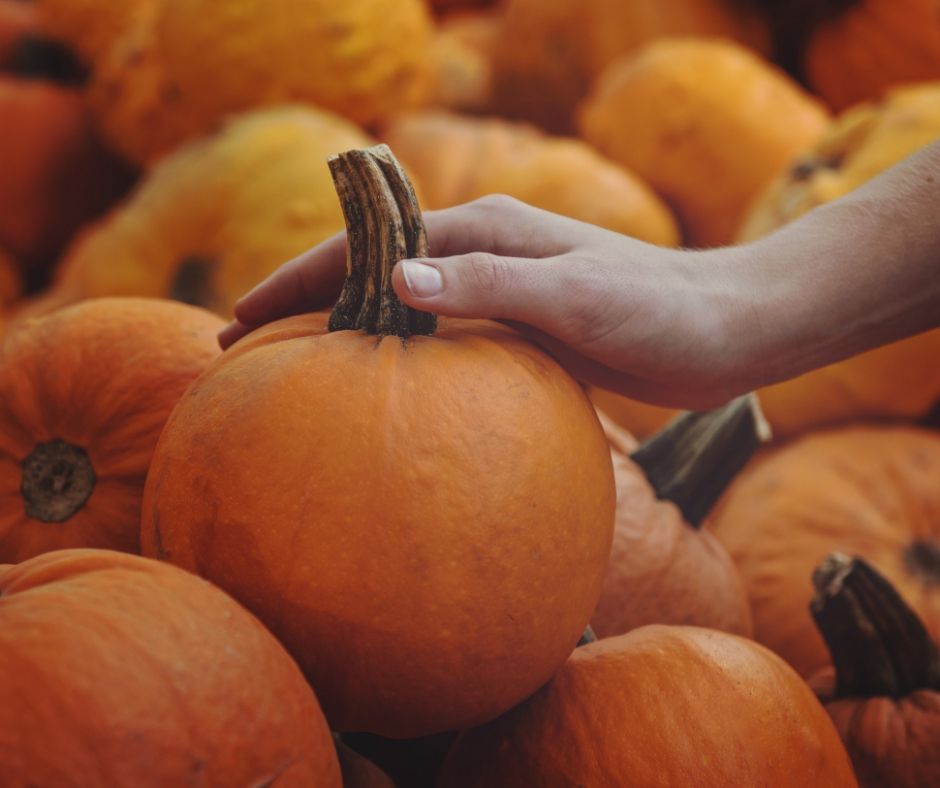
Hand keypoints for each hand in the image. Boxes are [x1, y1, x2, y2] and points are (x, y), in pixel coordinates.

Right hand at [220, 196, 755, 408]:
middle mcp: (485, 253)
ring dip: (347, 331)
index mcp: (487, 231)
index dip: (301, 278)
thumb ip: (492, 283)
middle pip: (373, 273)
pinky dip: (399, 357)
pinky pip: (442, 341)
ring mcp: (501, 290)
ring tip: (292, 369)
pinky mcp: (521, 327)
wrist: (723, 331)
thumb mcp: (575, 295)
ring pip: (402, 308)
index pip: (372, 250)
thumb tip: (399, 284)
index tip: (242, 313)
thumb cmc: (658, 310)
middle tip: (244, 343)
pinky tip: (383, 391)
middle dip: (306, 301)